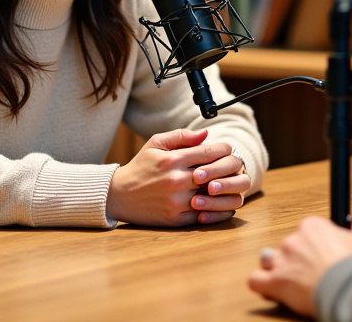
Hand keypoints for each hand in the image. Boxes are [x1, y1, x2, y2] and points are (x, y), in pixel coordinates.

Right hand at [106, 128, 242, 225]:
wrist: (119, 195)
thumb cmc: (140, 167)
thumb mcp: (156, 144)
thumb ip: (181, 136)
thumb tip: (206, 134)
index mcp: (173, 160)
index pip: (210, 152)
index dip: (223, 149)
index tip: (226, 150)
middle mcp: (176, 180)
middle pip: (216, 173)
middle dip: (227, 168)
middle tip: (232, 166)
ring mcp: (177, 201)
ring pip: (213, 195)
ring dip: (223, 189)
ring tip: (226, 183)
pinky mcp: (176, 218)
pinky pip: (204, 214)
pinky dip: (215, 208)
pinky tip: (217, 201)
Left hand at [248, 216, 351, 316]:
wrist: (349, 290)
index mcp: (313, 226)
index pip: (307, 231)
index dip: (315, 245)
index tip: (323, 255)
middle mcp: (293, 239)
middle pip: (289, 247)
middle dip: (297, 259)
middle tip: (313, 272)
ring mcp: (281, 260)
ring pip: (269, 261)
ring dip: (278, 269)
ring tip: (292, 281)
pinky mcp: (274, 282)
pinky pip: (256, 281)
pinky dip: (261, 285)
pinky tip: (270, 289)